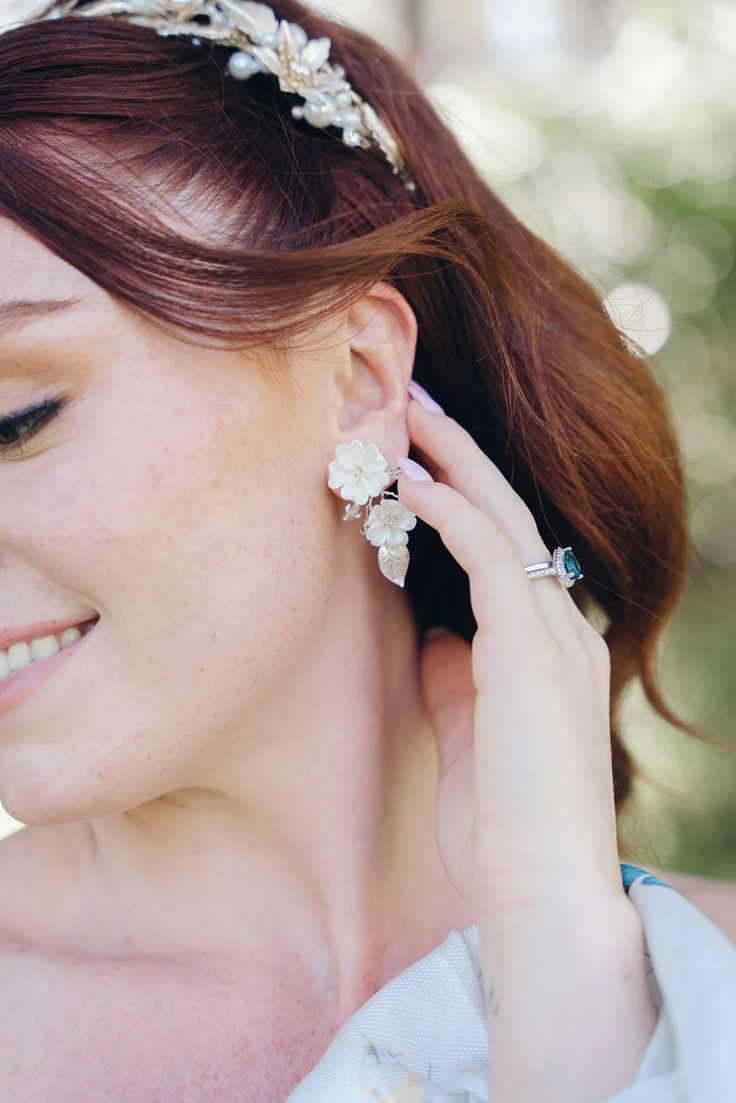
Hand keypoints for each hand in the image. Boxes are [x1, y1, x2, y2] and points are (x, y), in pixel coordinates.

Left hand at [395, 394, 623, 915]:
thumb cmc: (502, 832)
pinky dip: (449, 510)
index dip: (467, 502)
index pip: (509, 555)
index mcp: (552, 655)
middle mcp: (562, 632)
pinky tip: (408, 480)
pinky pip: (489, 554)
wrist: (540, 890)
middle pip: (511, 517)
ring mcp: (554, 635)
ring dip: (453, 462)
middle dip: (463, 457)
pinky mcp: (531, 647)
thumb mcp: (471, 741)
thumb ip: (458, 684)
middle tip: (418, 405)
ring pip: (503, 520)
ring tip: (407, 415)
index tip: (421, 464)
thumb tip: (434, 639)